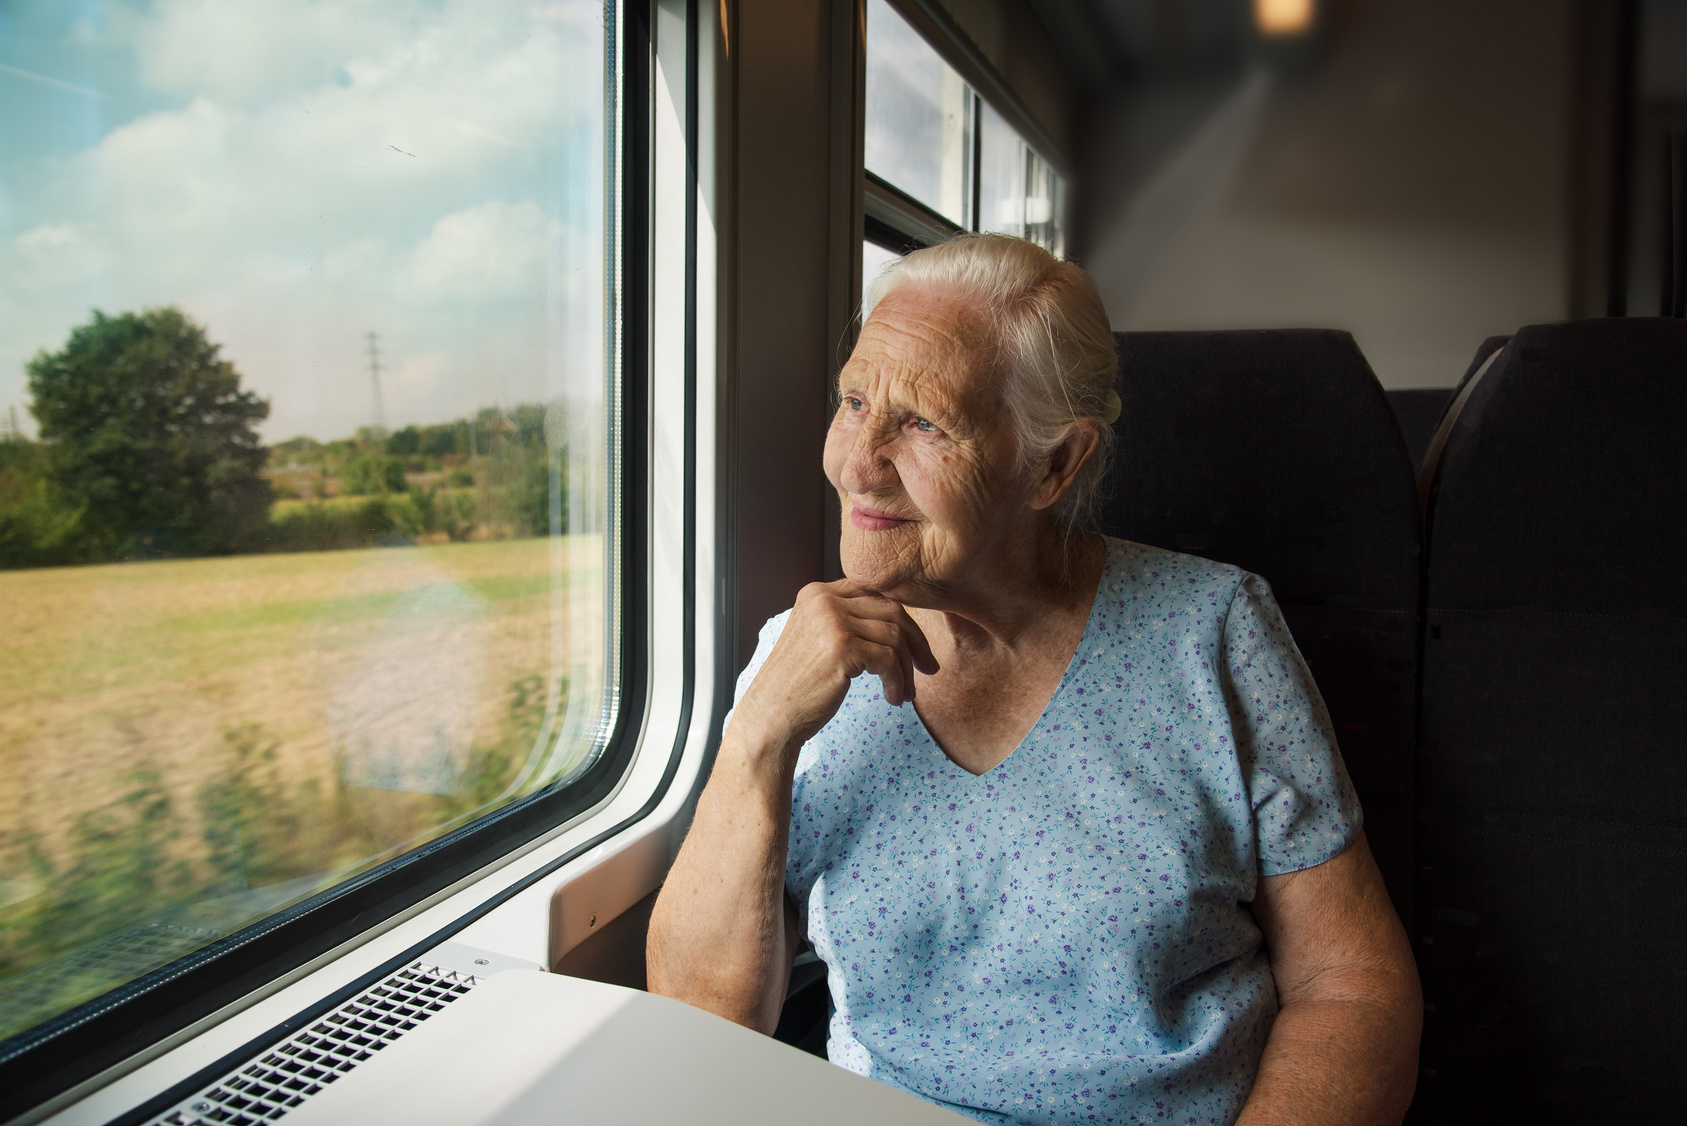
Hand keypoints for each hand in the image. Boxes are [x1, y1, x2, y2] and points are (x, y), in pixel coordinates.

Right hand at [730, 580, 938, 757]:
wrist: (771, 716)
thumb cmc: (799, 685)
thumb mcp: (819, 638)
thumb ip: (848, 619)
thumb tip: (899, 618)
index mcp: (817, 593)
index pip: (876, 593)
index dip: (904, 619)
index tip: (917, 647)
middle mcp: (824, 600)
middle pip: (892, 610)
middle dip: (916, 642)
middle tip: (928, 668)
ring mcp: (832, 621)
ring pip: (895, 636)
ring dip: (906, 669)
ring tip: (904, 693)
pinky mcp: (841, 648)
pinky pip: (889, 659)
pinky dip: (898, 682)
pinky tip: (893, 698)